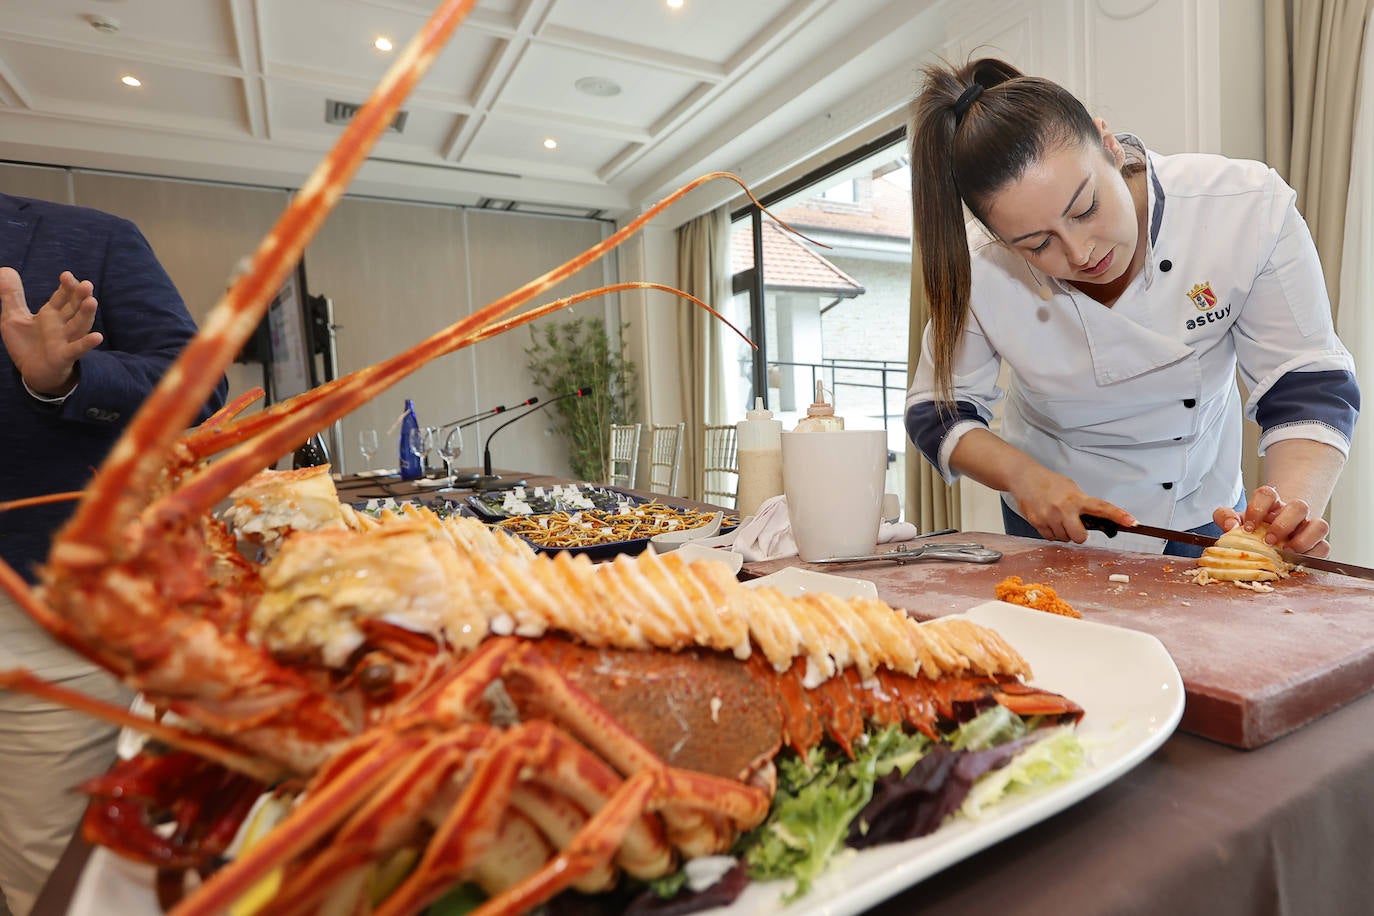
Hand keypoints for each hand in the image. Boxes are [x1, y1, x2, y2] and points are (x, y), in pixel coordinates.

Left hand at [0, 267, 102, 395]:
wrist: (33, 372)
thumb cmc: (27, 344)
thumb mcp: (13, 317)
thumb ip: (11, 295)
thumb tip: (5, 269)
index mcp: (51, 314)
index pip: (62, 297)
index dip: (66, 287)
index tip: (66, 275)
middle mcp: (61, 325)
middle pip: (74, 308)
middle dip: (80, 296)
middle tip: (87, 284)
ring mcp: (65, 340)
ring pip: (79, 325)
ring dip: (86, 314)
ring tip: (92, 302)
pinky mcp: (64, 356)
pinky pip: (77, 349)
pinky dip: (86, 344)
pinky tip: (97, 337)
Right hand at [1008, 462, 1135, 542]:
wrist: (1024, 478)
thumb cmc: (1049, 483)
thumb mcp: (1071, 489)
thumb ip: (1082, 503)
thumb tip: (1093, 519)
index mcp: (1077, 498)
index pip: (1102, 508)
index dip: (1119, 516)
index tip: (1132, 522)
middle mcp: (1064, 509)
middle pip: (1080, 537)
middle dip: (1078, 534)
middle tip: (1072, 523)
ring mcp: (1049, 517)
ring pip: (1064, 538)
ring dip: (1062, 532)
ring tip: (1055, 517)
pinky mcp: (1037, 522)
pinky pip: (1050, 537)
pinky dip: (1050, 532)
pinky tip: (1047, 519)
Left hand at [1213, 485, 1329, 556]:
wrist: (1271, 540)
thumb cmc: (1254, 529)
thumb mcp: (1236, 522)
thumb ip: (1225, 517)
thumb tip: (1231, 525)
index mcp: (1272, 504)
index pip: (1267, 494)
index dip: (1257, 508)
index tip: (1248, 528)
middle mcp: (1293, 513)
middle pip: (1299, 506)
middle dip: (1283, 525)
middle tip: (1269, 541)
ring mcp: (1308, 528)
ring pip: (1320, 525)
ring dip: (1304, 540)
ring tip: (1286, 552)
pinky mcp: (1318, 545)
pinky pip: (1325, 546)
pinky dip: (1312, 555)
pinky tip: (1296, 562)